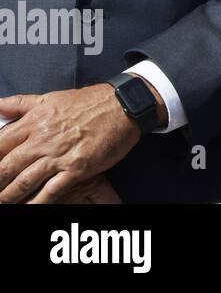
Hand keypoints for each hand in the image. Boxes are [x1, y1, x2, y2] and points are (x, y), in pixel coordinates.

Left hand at [0, 86, 141, 203]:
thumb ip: (20, 104)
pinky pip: (50, 191)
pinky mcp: (77, 168)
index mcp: (34, 121)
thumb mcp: (50, 97)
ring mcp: (59, 155)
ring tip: (1, 203)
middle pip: (6, 167)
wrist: (123, 105)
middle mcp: (43, 139)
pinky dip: (36, 203)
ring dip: (8, 196)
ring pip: (24, 182)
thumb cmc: (89, 101)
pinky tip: (27, 208)